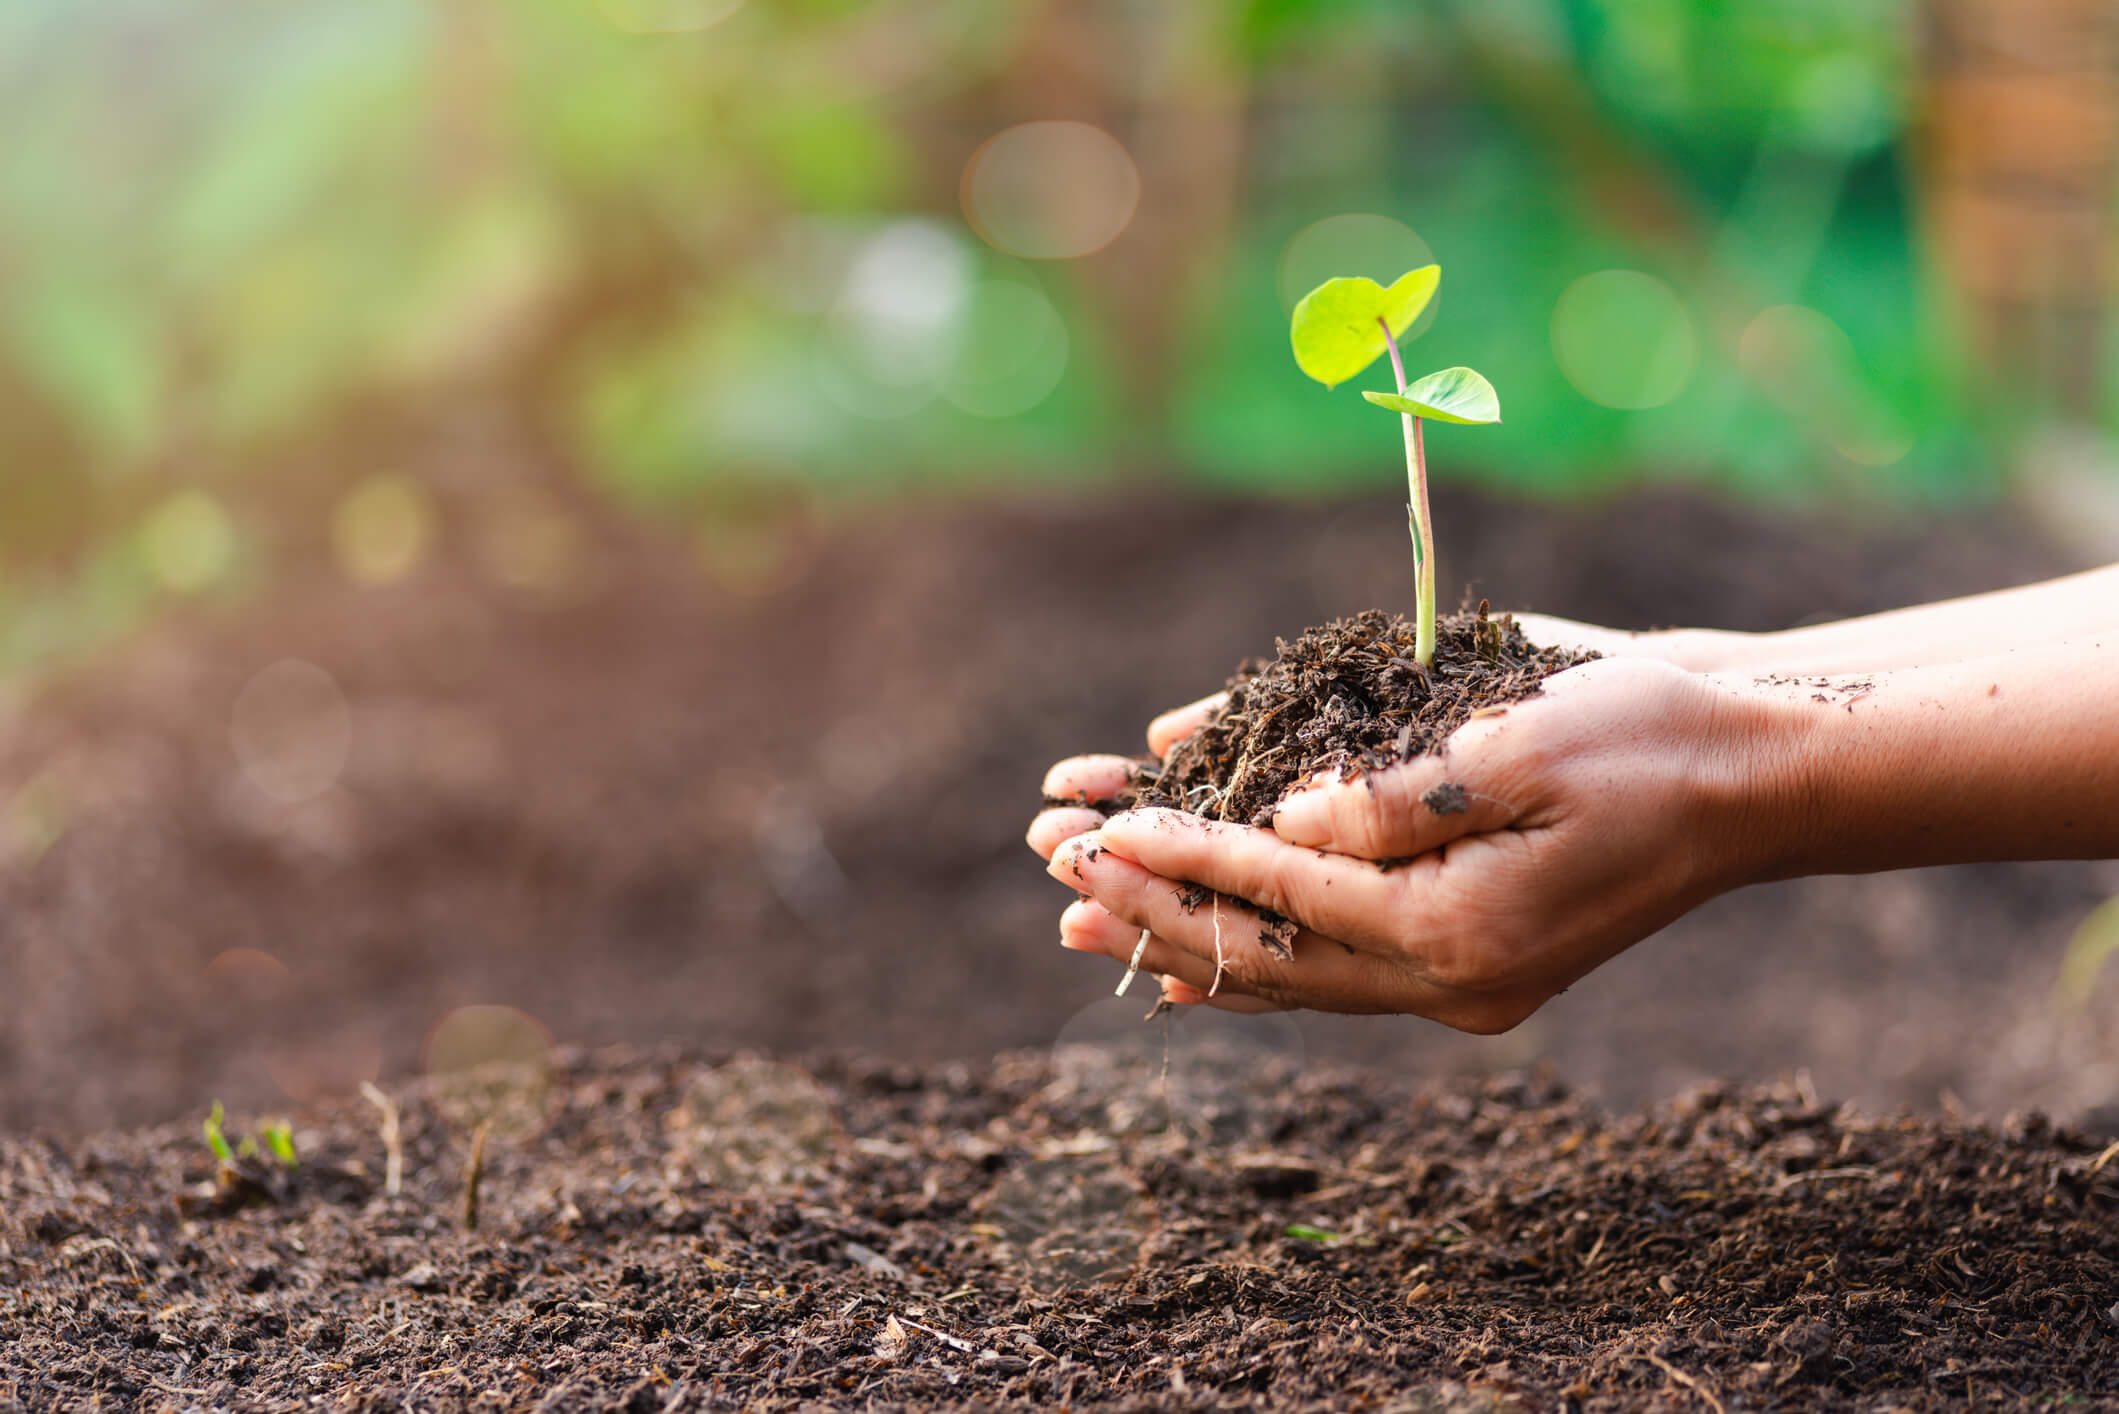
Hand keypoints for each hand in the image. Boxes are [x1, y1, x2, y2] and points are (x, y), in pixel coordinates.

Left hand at [1034, 656, 1782, 1031]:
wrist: (1750, 772)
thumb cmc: (1648, 738)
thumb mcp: (1522, 744)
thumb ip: (1393, 798)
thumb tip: (1280, 826)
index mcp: (1461, 935)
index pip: (1286, 900)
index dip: (1185, 859)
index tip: (1097, 834)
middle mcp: (1448, 978)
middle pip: (1266, 953)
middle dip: (1151, 907)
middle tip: (1051, 873)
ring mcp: (1456, 977)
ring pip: (1288, 969)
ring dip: (1179, 934)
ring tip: (1074, 919)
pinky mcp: (1463, 949)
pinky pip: (1332, 958)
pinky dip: (1252, 943)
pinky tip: (1178, 945)